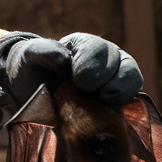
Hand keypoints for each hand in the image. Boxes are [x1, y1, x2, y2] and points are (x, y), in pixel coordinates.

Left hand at [0, 31, 142, 107]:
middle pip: (124, 64)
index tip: (78, 80)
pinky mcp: (116, 105)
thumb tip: (65, 60)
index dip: (92, 65)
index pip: (99, 49)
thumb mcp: (29, 55)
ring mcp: (114, 83)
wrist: (29, 95)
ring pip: (133, 81)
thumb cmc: (31, 69)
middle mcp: (106, 60)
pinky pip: (130, 105)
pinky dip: (123, 110)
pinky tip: (109, 116)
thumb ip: (44, 51)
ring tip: (105, 102)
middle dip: (108, 80)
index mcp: (85, 45)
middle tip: (89, 92)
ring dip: (121, 92)